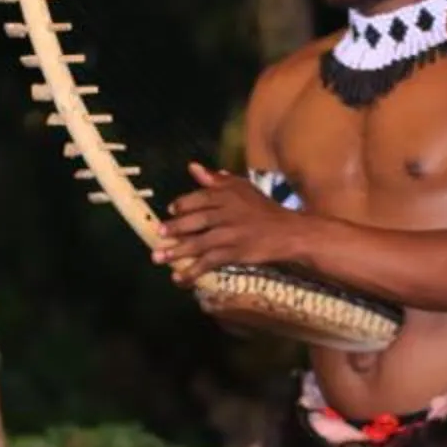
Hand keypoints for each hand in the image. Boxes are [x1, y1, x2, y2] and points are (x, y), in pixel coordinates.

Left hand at [154, 162, 304, 283]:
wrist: (289, 232)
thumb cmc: (264, 210)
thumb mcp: (243, 188)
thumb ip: (217, 180)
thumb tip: (193, 168)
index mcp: (227, 194)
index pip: (200, 197)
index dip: (183, 205)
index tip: (170, 210)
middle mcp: (227, 212)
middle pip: (195, 220)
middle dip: (175, 228)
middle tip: (157, 234)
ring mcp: (230, 233)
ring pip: (198, 242)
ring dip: (176, 251)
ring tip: (158, 258)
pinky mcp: (234, 252)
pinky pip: (209, 262)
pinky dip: (192, 271)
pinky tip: (179, 278)